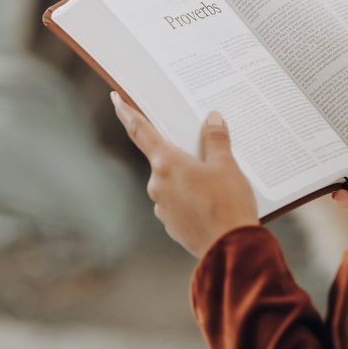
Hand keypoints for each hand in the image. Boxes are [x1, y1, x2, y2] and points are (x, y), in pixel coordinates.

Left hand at [111, 92, 257, 257]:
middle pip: (164, 158)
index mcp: (166, 164)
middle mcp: (157, 184)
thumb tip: (211, 118)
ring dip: (189, 178)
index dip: (127, 112)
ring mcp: (162, 207)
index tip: (116, 99)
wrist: (231, 249)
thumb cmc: (228, 204)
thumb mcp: (227, 165)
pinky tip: (213, 202)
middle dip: (180, 153)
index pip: (141, 131)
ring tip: (217, 183)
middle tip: (204, 151)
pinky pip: (179, 202)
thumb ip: (216, 139)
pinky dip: (192, 198)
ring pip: (173, 182)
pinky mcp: (172, 225)